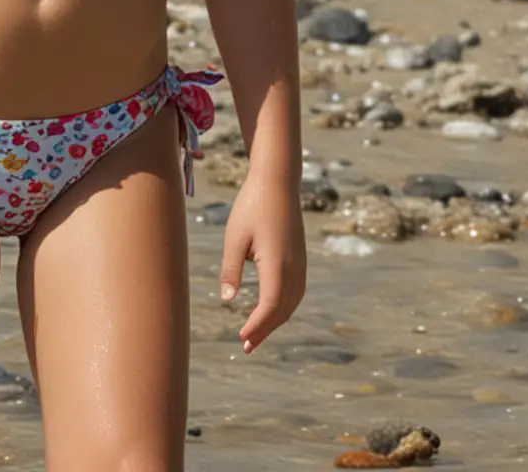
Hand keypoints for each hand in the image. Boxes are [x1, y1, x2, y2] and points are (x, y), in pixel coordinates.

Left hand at [218, 171, 306, 352]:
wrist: (278, 181)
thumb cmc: (252, 206)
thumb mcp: (234, 238)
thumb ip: (231, 269)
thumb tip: (227, 299)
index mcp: (277, 263)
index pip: (270, 305)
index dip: (257, 325)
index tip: (241, 338)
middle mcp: (293, 266)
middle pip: (283, 309)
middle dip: (266, 329)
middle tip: (246, 346)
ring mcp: (300, 262)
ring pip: (292, 302)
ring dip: (276, 321)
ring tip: (257, 334)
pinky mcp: (300, 257)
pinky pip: (296, 291)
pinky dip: (285, 307)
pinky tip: (272, 310)